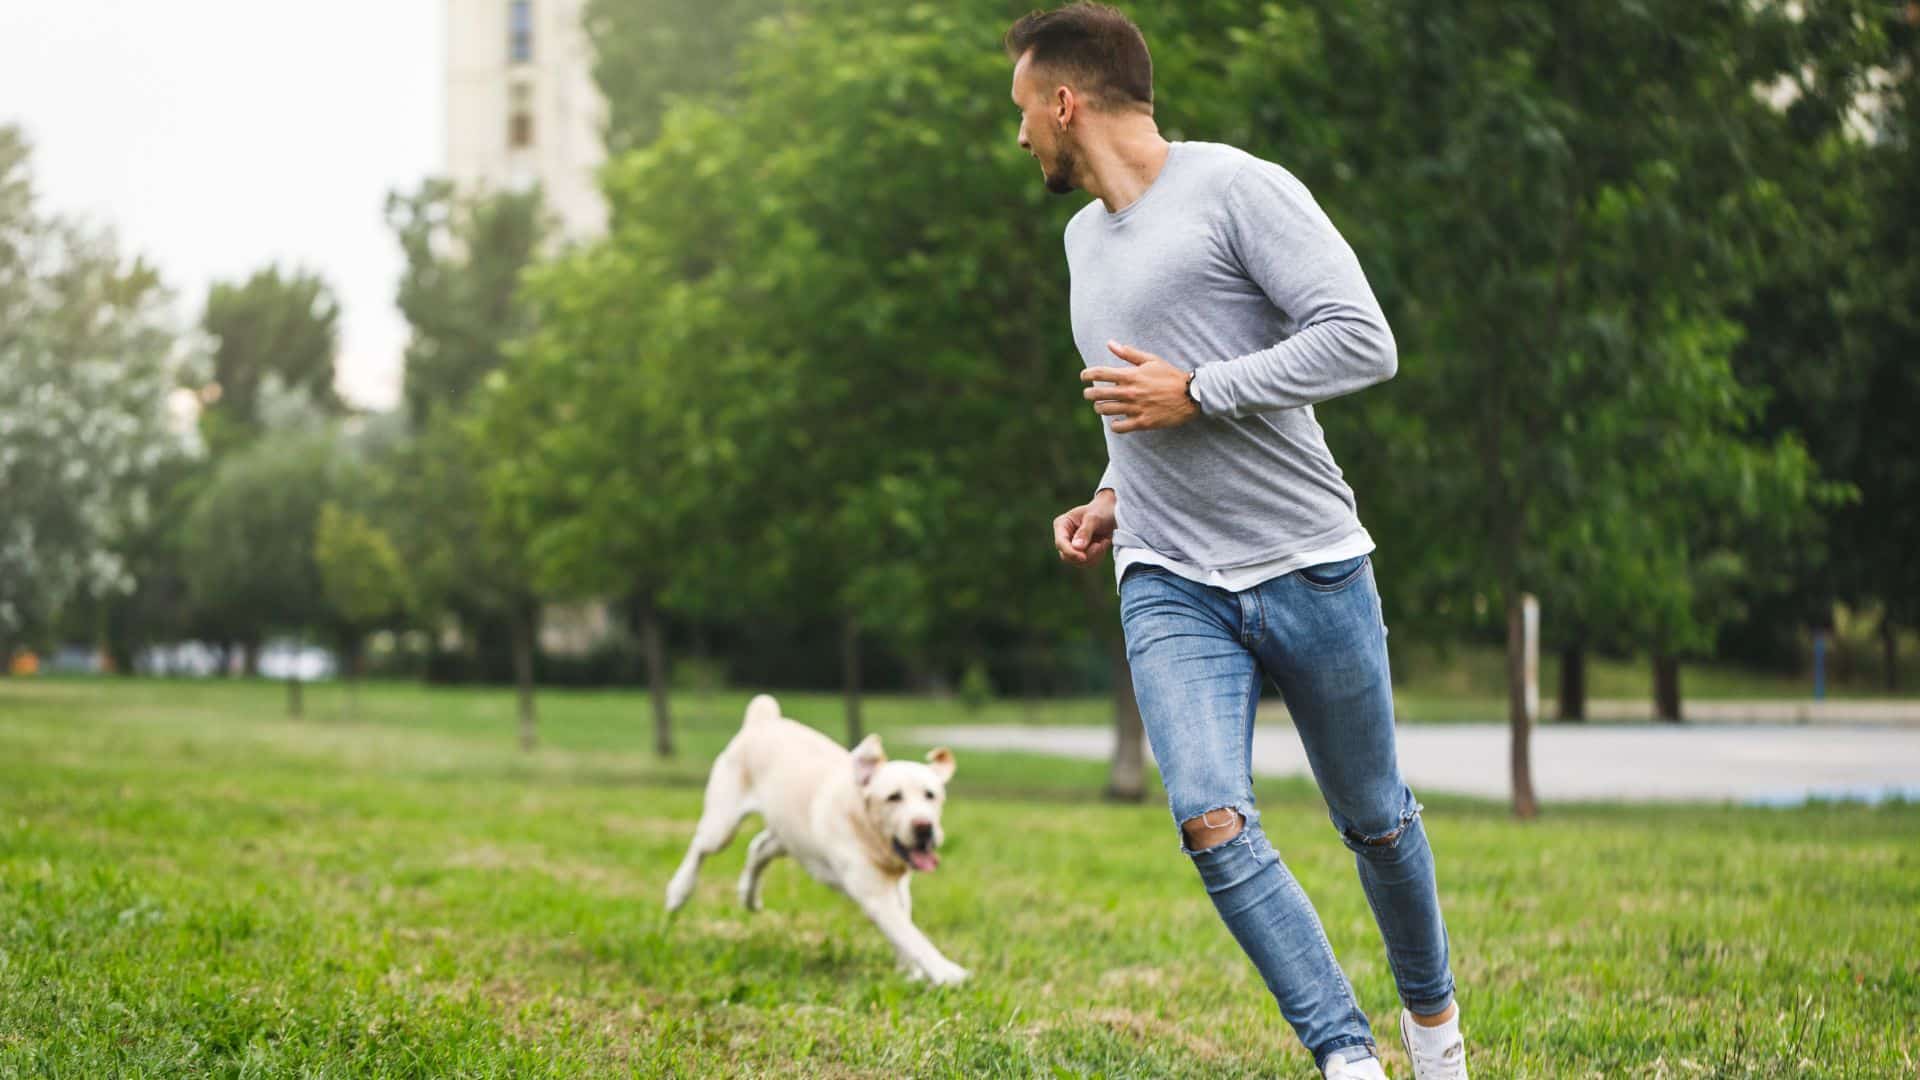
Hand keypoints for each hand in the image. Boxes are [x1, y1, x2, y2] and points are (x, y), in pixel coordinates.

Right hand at [1053, 489, 1115, 566]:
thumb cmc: (1101, 511)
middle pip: (1067, 556)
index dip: (1070, 552)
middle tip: (1100, 545)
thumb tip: (1077, 547)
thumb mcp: (1093, 518)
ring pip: (1078, 562)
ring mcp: (1073, 547)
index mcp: (1062, 525)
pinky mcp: (1083, 554)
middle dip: (1086, 554)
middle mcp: (1065, 538)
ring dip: (1094, 555)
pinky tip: (1103, 544)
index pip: (1060, 543)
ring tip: (1104, 541)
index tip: (1084, 557)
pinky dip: (1098, 556)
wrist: (1112, 512)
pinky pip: (1088, 563)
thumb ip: (1085, 532)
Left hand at [1081, 341, 1200, 432]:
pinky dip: (1114, 425)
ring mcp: (1135, 408)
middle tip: (1089, 393)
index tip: (1084, 377)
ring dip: (1100, 408)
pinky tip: (1116, 421)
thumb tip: (1110, 343)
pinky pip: (1119, 427)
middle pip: (1097, 393)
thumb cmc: (1170, 376)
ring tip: (1102, 406)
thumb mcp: (1151, 360)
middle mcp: (1130, 392)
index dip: (1087, 374)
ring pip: (1105, 410)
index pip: (1100, 373)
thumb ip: (1129, 353)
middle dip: (1089, 393)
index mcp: (1131, 375)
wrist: (1191, 395)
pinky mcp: (1143, 422)